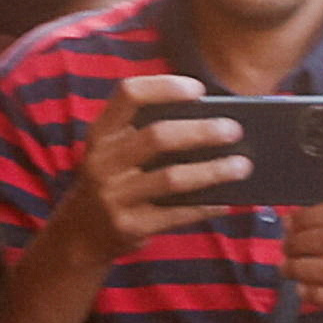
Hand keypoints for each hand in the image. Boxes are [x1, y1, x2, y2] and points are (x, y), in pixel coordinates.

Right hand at [71, 71, 250, 257]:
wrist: (80, 235)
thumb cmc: (112, 182)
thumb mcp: (114, 152)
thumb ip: (146, 135)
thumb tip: (211, 123)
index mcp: (101, 134)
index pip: (128, 95)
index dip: (164, 87)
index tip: (199, 89)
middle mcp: (103, 162)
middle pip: (157, 137)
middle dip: (201, 131)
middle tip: (235, 129)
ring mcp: (115, 197)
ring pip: (172, 178)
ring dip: (212, 170)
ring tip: (243, 165)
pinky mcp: (130, 227)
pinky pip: (177, 214)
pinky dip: (206, 206)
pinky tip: (227, 200)